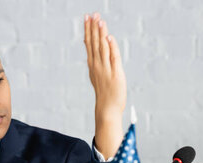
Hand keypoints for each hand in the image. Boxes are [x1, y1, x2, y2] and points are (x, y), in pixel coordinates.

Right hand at [84, 13, 125, 158]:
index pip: (89, 44)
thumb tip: (94, 54)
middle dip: (93, 28)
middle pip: (94, 43)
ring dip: (101, 34)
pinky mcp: (115, 74)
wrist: (107, 109)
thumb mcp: (98, 77)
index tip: (87, 18)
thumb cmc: (105, 94)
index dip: (88, 30)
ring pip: (102, 47)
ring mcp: (106, 69)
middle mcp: (97, 65)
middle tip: (92, 14)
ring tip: (100, 20)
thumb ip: (97, 64)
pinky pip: (113, 58)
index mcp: (93, 65)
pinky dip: (111, 47)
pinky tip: (109, 37)